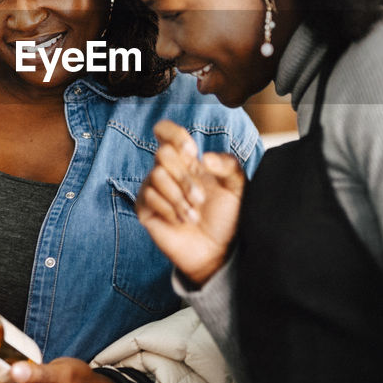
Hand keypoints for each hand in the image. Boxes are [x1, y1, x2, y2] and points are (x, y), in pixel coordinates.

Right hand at [138, 120, 245, 286]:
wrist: (218, 251)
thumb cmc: (227, 217)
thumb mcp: (237, 187)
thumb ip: (228, 165)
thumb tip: (203, 158)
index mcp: (187, 160)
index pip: (165, 131)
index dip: (174, 136)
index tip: (192, 153)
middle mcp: (167, 171)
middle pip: (162, 153)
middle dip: (184, 177)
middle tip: (200, 199)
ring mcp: (153, 189)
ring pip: (156, 175)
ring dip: (179, 197)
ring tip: (194, 216)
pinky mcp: (145, 209)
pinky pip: (148, 197)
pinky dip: (169, 210)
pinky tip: (180, 221)